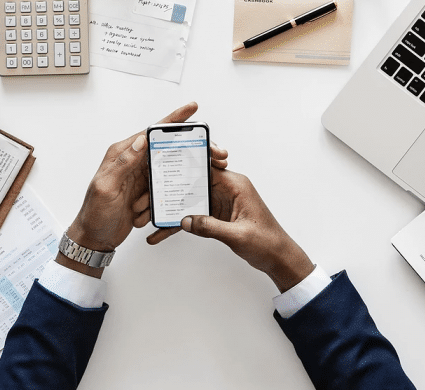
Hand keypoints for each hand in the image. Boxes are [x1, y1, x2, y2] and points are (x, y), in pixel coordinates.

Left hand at [60, 102, 227, 276]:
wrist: (94, 238)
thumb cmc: (94, 213)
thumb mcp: (106, 187)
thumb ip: (123, 163)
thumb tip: (141, 140)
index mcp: (122, 154)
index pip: (151, 132)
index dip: (172, 120)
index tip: (191, 109)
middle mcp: (132, 161)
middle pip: (165, 147)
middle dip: (184, 150)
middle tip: (208, 152)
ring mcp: (140, 177)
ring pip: (167, 170)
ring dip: (172, 181)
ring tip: (172, 189)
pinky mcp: (145, 191)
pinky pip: (164, 188)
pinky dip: (165, 197)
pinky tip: (164, 206)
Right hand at [147, 168, 312, 292]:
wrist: (278, 258)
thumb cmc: (267, 242)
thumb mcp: (238, 235)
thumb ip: (211, 226)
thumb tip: (186, 220)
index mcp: (235, 184)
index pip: (206, 167)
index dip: (184, 166)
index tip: (163, 167)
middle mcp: (226, 189)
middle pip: (191, 183)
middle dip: (168, 191)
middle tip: (145, 199)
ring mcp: (220, 202)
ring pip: (188, 200)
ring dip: (169, 209)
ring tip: (146, 217)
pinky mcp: (216, 215)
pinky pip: (193, 216)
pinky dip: (179, 224)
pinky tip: (161, 234)